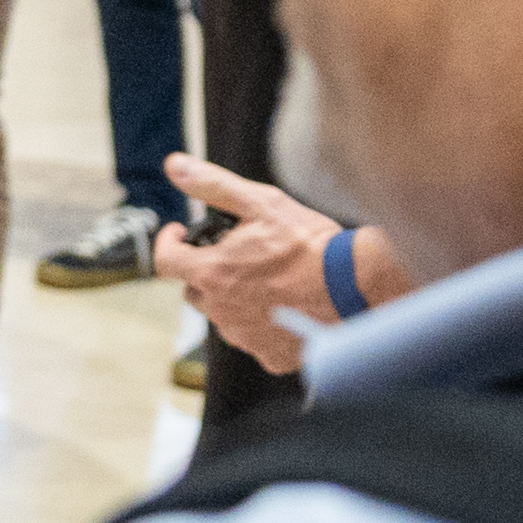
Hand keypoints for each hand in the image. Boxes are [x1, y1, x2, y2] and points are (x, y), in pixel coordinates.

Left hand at [154, 156, 352, 373]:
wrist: (357, 286)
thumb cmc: (312, 245)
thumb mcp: (261, 203)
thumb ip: (213, 185)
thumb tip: (175, 166)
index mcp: (212, 274)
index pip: (165, 261)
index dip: (170, 243)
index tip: (181, 235)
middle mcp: (221, 311)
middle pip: (195, 290)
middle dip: (207, 271)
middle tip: (237, 255)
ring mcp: (245, 337)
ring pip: (224, 316)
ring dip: (234, 299)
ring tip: (268, 280)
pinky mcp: (271, 356)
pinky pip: (255, 340)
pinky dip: (263, 325)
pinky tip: (286, 306)